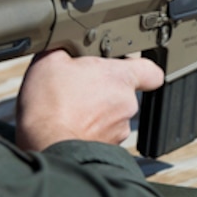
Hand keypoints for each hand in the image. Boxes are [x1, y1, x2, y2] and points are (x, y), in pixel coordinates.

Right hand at [15, 50, 163, 149]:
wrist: (46, 147)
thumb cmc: (50, 105)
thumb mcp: (50, 60)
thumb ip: (67, 50)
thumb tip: (64, 47)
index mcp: (119, 77)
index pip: (151, 70)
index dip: (141, 68)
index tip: (126, 66)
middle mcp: (126, 105)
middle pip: (123, 92)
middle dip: (103, 89)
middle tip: (77, 86)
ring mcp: (119, 130)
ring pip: (112, 115)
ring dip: (95, 112)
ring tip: (68, 109)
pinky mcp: (108, 149)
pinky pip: (101, 135)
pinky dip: (88, 130)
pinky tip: (68, 125)